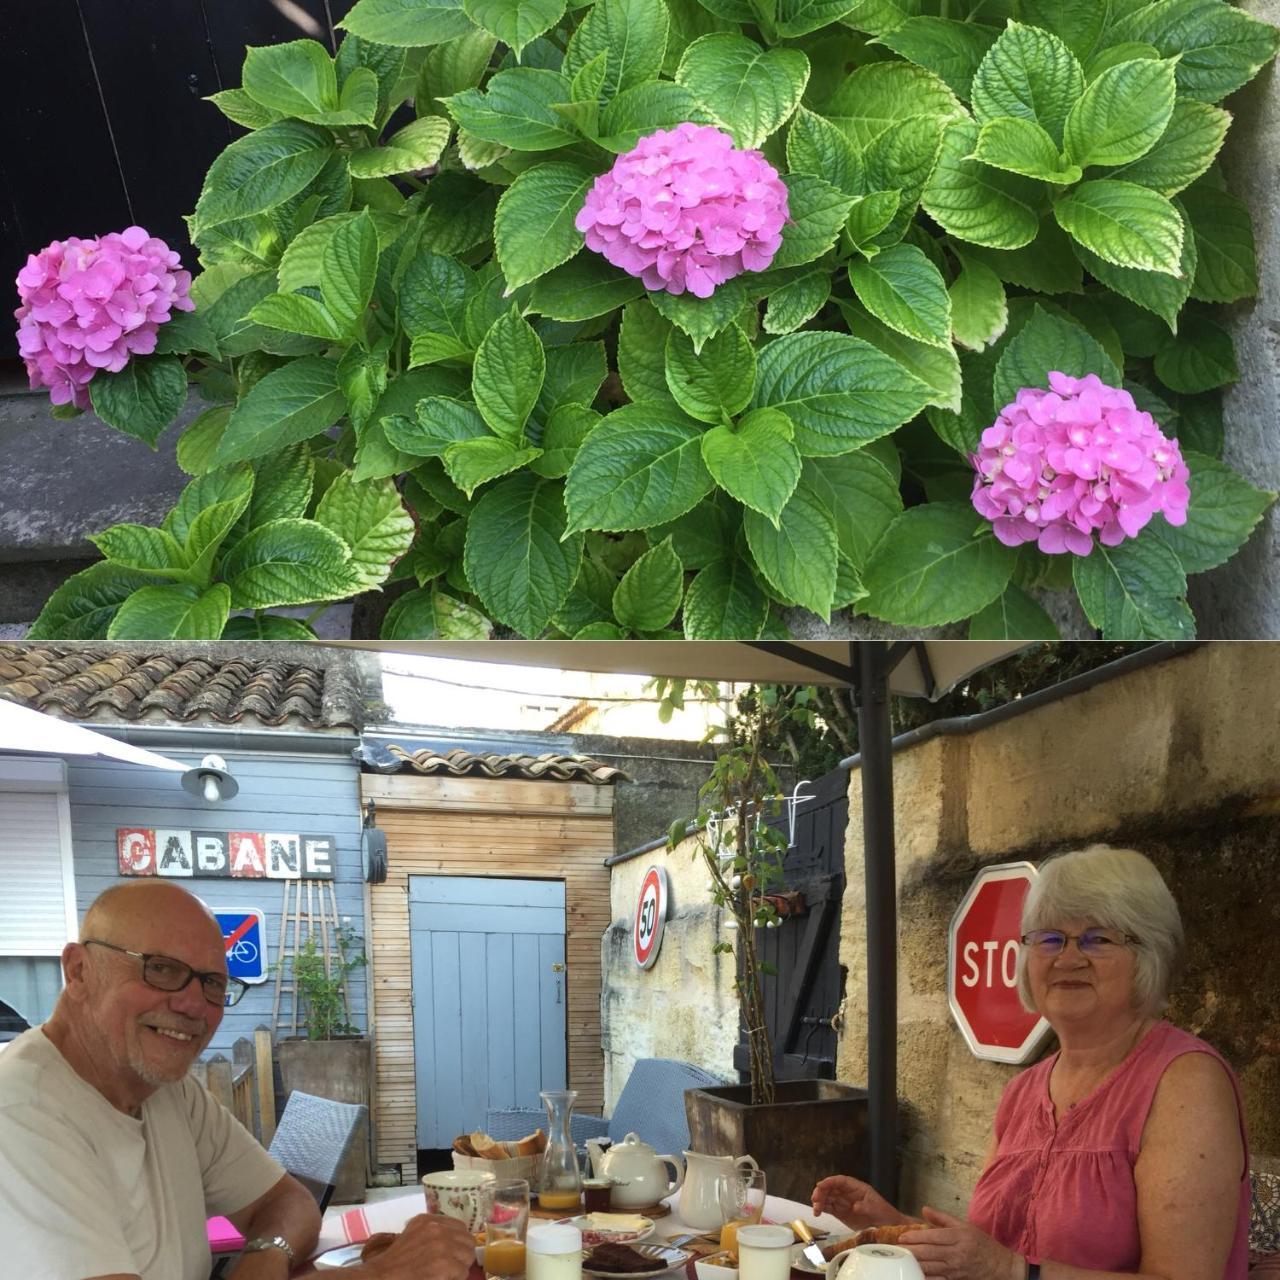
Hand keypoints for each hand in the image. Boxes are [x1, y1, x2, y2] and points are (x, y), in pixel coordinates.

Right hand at [363, 1213, 476, 1279]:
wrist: (382, 1277)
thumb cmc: (396, 1262)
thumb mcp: (412, 1235)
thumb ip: (431, 1231)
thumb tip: (453, 1238)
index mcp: (428, 1220)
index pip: (460, 1227)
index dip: (459, 1242)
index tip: (455, 1253)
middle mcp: (436, 1227)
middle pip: (467, 1240)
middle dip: (462, 1255)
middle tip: (452, 1267)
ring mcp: (441, 1245)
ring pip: (468, 1256)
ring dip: (460, 1267)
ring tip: (446, 1274)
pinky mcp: (444, 1263)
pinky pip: (462, 1271)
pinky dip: (455, 1278)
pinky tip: (442, 1279)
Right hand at [810, 1176, 901, 1229]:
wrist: (888, 1227)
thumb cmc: (884, 1214)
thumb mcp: (877, 1209)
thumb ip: (866, 1206)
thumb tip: (855, 1206)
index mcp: (856, 1188)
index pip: (840, 1181)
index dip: (829, 1182)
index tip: (820, 1185)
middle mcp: (848, 1193)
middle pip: (831, 1188)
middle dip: (821, 1192)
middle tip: (815, 1200)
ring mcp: (844, 1203)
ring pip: (828, 1198)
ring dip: (819, 1201)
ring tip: (816, 1210)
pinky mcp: (841, 1213)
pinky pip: (829, 1208)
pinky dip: (822, 1209)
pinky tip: (817, 1213)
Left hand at [897, 1206, 1022, 1279]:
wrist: (1000, 1266)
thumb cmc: (982, 1243)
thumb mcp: (964, 1226)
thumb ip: (942, 1218)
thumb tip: (924, 1209)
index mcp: (957, 1237)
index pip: (932, 1236)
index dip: (915, 1236)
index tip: (902, 1236)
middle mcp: (956, 1253)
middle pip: (928, 1253)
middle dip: (910, 1251)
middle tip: (895, 1249)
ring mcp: (955, 1269)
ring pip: (930, 1267)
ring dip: (914, 1264)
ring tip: (901, 1260)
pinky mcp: (955, 1279)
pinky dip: (925, 1277)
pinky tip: (915, 1275)